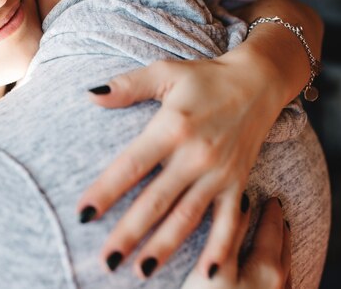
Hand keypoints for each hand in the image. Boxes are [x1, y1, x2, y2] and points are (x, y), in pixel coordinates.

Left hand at [78, 57, 284, 277]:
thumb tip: (90, 94)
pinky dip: (221, 249)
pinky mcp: (239, 183)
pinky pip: (231, 222)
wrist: (258, 83)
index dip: (105, 191)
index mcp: (172, 127)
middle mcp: (195, 155)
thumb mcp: (164, 72)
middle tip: (106, 260)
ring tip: (141, 271)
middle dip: (129, 233)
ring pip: (188, 217)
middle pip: (156, 201)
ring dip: (165, 247)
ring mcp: (219, 173)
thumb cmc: (204, 78)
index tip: (82, 215)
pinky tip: (208, 276)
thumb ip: (128, 85)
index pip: (131, 165)